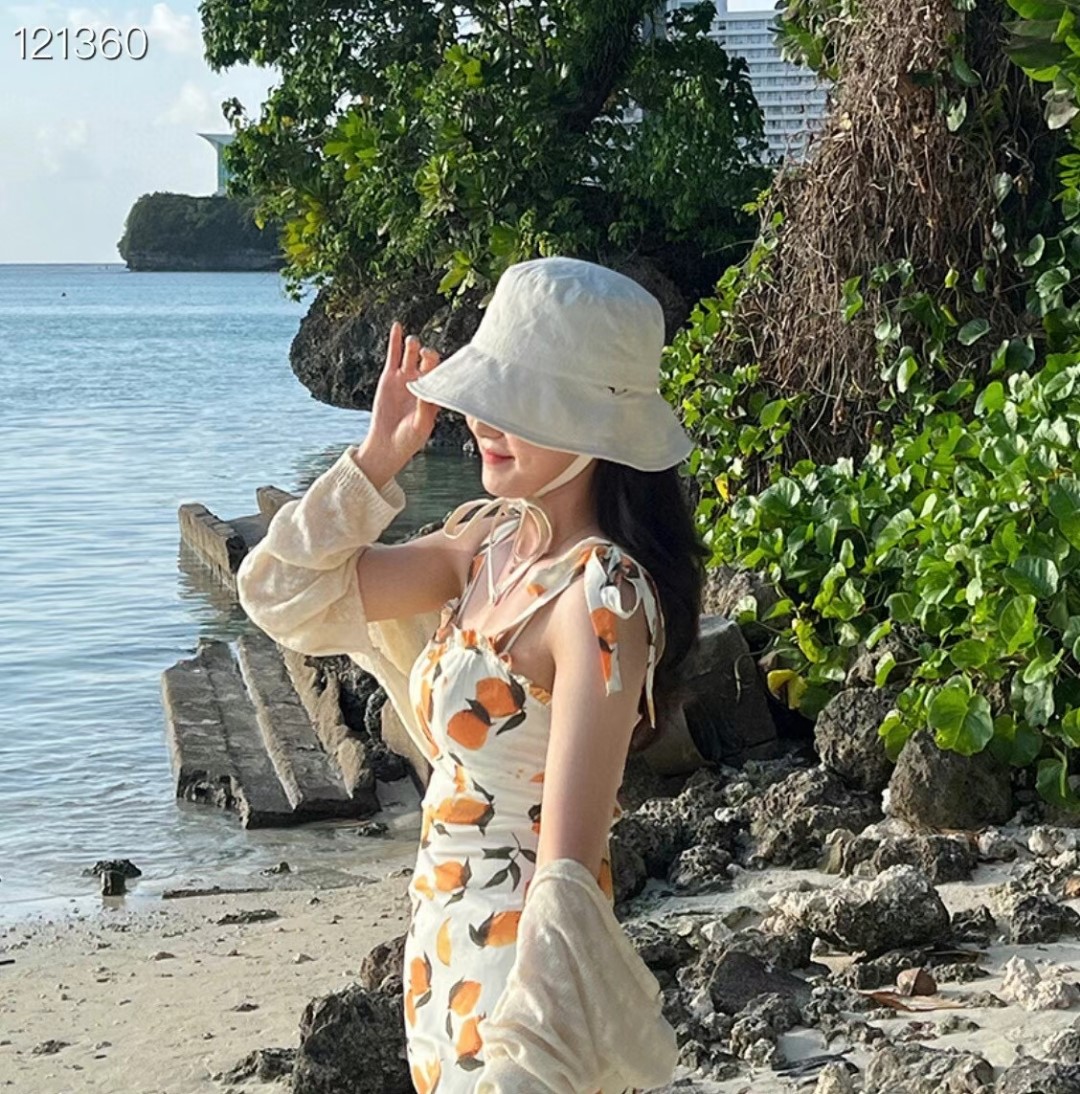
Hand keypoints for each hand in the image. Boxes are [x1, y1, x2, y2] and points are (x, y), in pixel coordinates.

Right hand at [361, 321, 442, 474]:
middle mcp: (422, 383)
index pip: (442, 374)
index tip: (447, 361)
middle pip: (429, 361)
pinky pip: (394, 355)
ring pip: (412, 355)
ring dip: (415, 346)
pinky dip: (395, 340)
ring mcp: (405, 378)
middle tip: (427, 355)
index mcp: (434, 393)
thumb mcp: (421, 425)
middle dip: (429, 354)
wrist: (387, 444)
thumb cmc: (409, 438)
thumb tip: (427, 392)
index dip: (445, 367)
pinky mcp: (389, 376)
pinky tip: (397, 327)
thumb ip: (425, 408)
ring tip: (414, 342)